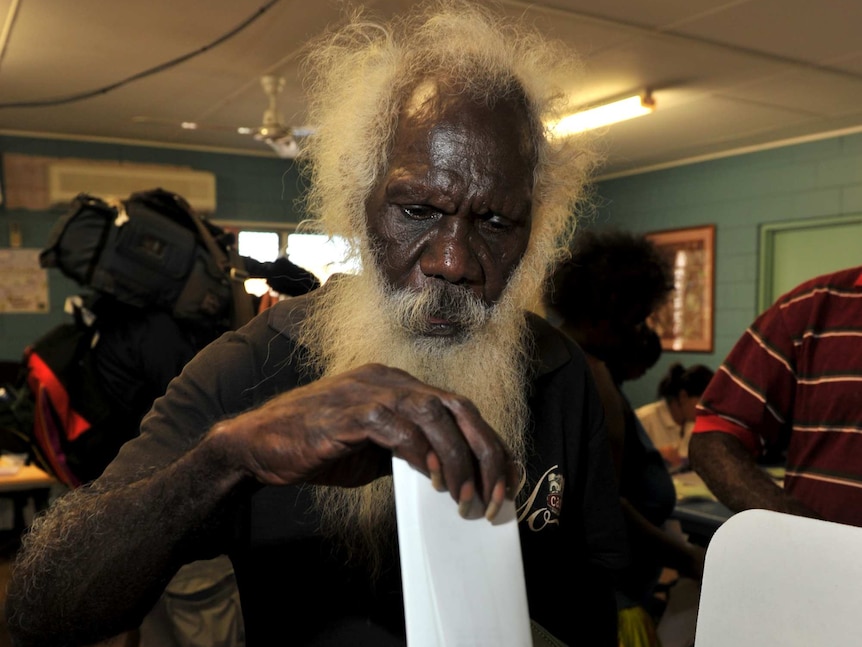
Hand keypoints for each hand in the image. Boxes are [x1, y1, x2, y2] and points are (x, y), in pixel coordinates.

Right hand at [210, 363, 517, 517]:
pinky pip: (396, 426)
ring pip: (433, 414)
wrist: (260, 444)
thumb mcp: (374, 451)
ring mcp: (368, 391)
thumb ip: (409, 452)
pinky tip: (430, 479)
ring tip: (463, 496)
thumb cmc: (317, 446)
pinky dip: (420, 452)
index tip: (506, 478)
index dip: (489, 443)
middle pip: (457, 407)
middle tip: (494, 494)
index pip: (459, 408)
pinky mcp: (348, 410)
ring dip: (456, 459)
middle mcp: (389, 380)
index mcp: (398, 385)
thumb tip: (450, 477)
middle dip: (485, 452)